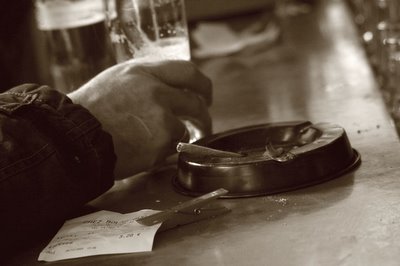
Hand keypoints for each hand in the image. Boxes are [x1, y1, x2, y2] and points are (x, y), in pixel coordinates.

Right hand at [68, 60, 211, 178]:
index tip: (206, 96)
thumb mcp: (116, 81)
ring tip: (151, 142)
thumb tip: (170, 90)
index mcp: (145, 72)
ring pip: (183, 130)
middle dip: (203, 118)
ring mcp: (161, 118)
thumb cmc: (90, 110)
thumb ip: (146, 81)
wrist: (75, 138)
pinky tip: (141, 151)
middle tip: (202, 126)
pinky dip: (162, 152)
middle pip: (195, 104)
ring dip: (174, 138)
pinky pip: (171, 149)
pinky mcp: (160, 143)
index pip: (188, 72)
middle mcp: (157, 91)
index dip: (203, 86)